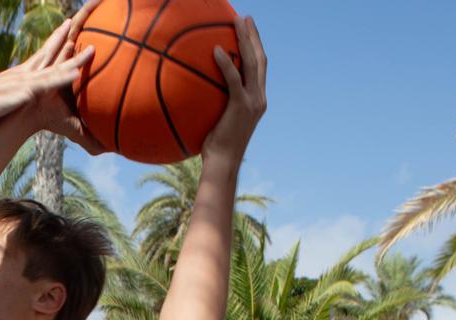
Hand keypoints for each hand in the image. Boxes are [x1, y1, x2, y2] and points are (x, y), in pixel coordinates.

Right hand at [0, 8, 96, 133]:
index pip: (40, 54)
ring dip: (74, 58)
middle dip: (62, 37)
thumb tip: (20, 100)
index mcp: (20, 75)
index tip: (63, 28)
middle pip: (49, 52)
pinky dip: (64, 77)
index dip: (52, 41)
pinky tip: (77, 71)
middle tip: (74, 21)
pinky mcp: (28, 92)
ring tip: (92, 49)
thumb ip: (12, 98)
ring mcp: (28, 81)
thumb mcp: (2, 101)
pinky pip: (50, 83)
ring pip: (56, 67)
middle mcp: (26, 73)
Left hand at [199, 16, 266, 163]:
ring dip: (246, 40)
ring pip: (252, 63)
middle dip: (254, 36)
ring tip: (237, 22)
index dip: (255, 47)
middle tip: (245, 18)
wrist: (222, 164)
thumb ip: (214, 105)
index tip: (247, 31)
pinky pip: (234, 79)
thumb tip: (195, 95)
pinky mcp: (241, 106)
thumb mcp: (216, 122)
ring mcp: (253, 102)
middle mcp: (259, 98)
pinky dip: (226, 63)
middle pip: (260, 59)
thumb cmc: (214, 148)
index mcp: (257, 100)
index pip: (259, 68)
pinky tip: (216, 49)